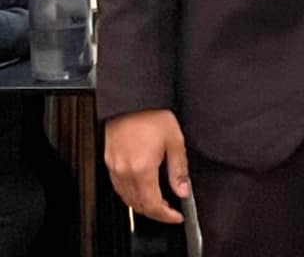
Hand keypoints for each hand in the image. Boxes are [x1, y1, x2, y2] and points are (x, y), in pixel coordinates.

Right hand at [105, 108, 188, 224]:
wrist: (131, 100)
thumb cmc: (152, 114)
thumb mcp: (175, 140)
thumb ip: (178, 169)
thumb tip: (182, 190)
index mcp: (142, 168)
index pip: (153, 204)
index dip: (166, 215)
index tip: (176, 217)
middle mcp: (124, 172)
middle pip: (138, 206)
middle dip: (155, 213)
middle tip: (170, 211)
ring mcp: (114, 168)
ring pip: (126, 199)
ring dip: (142, 205)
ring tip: (159, 202)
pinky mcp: (108, 163)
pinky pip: (118, 188)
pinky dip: (130, 195)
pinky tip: (141, 190)